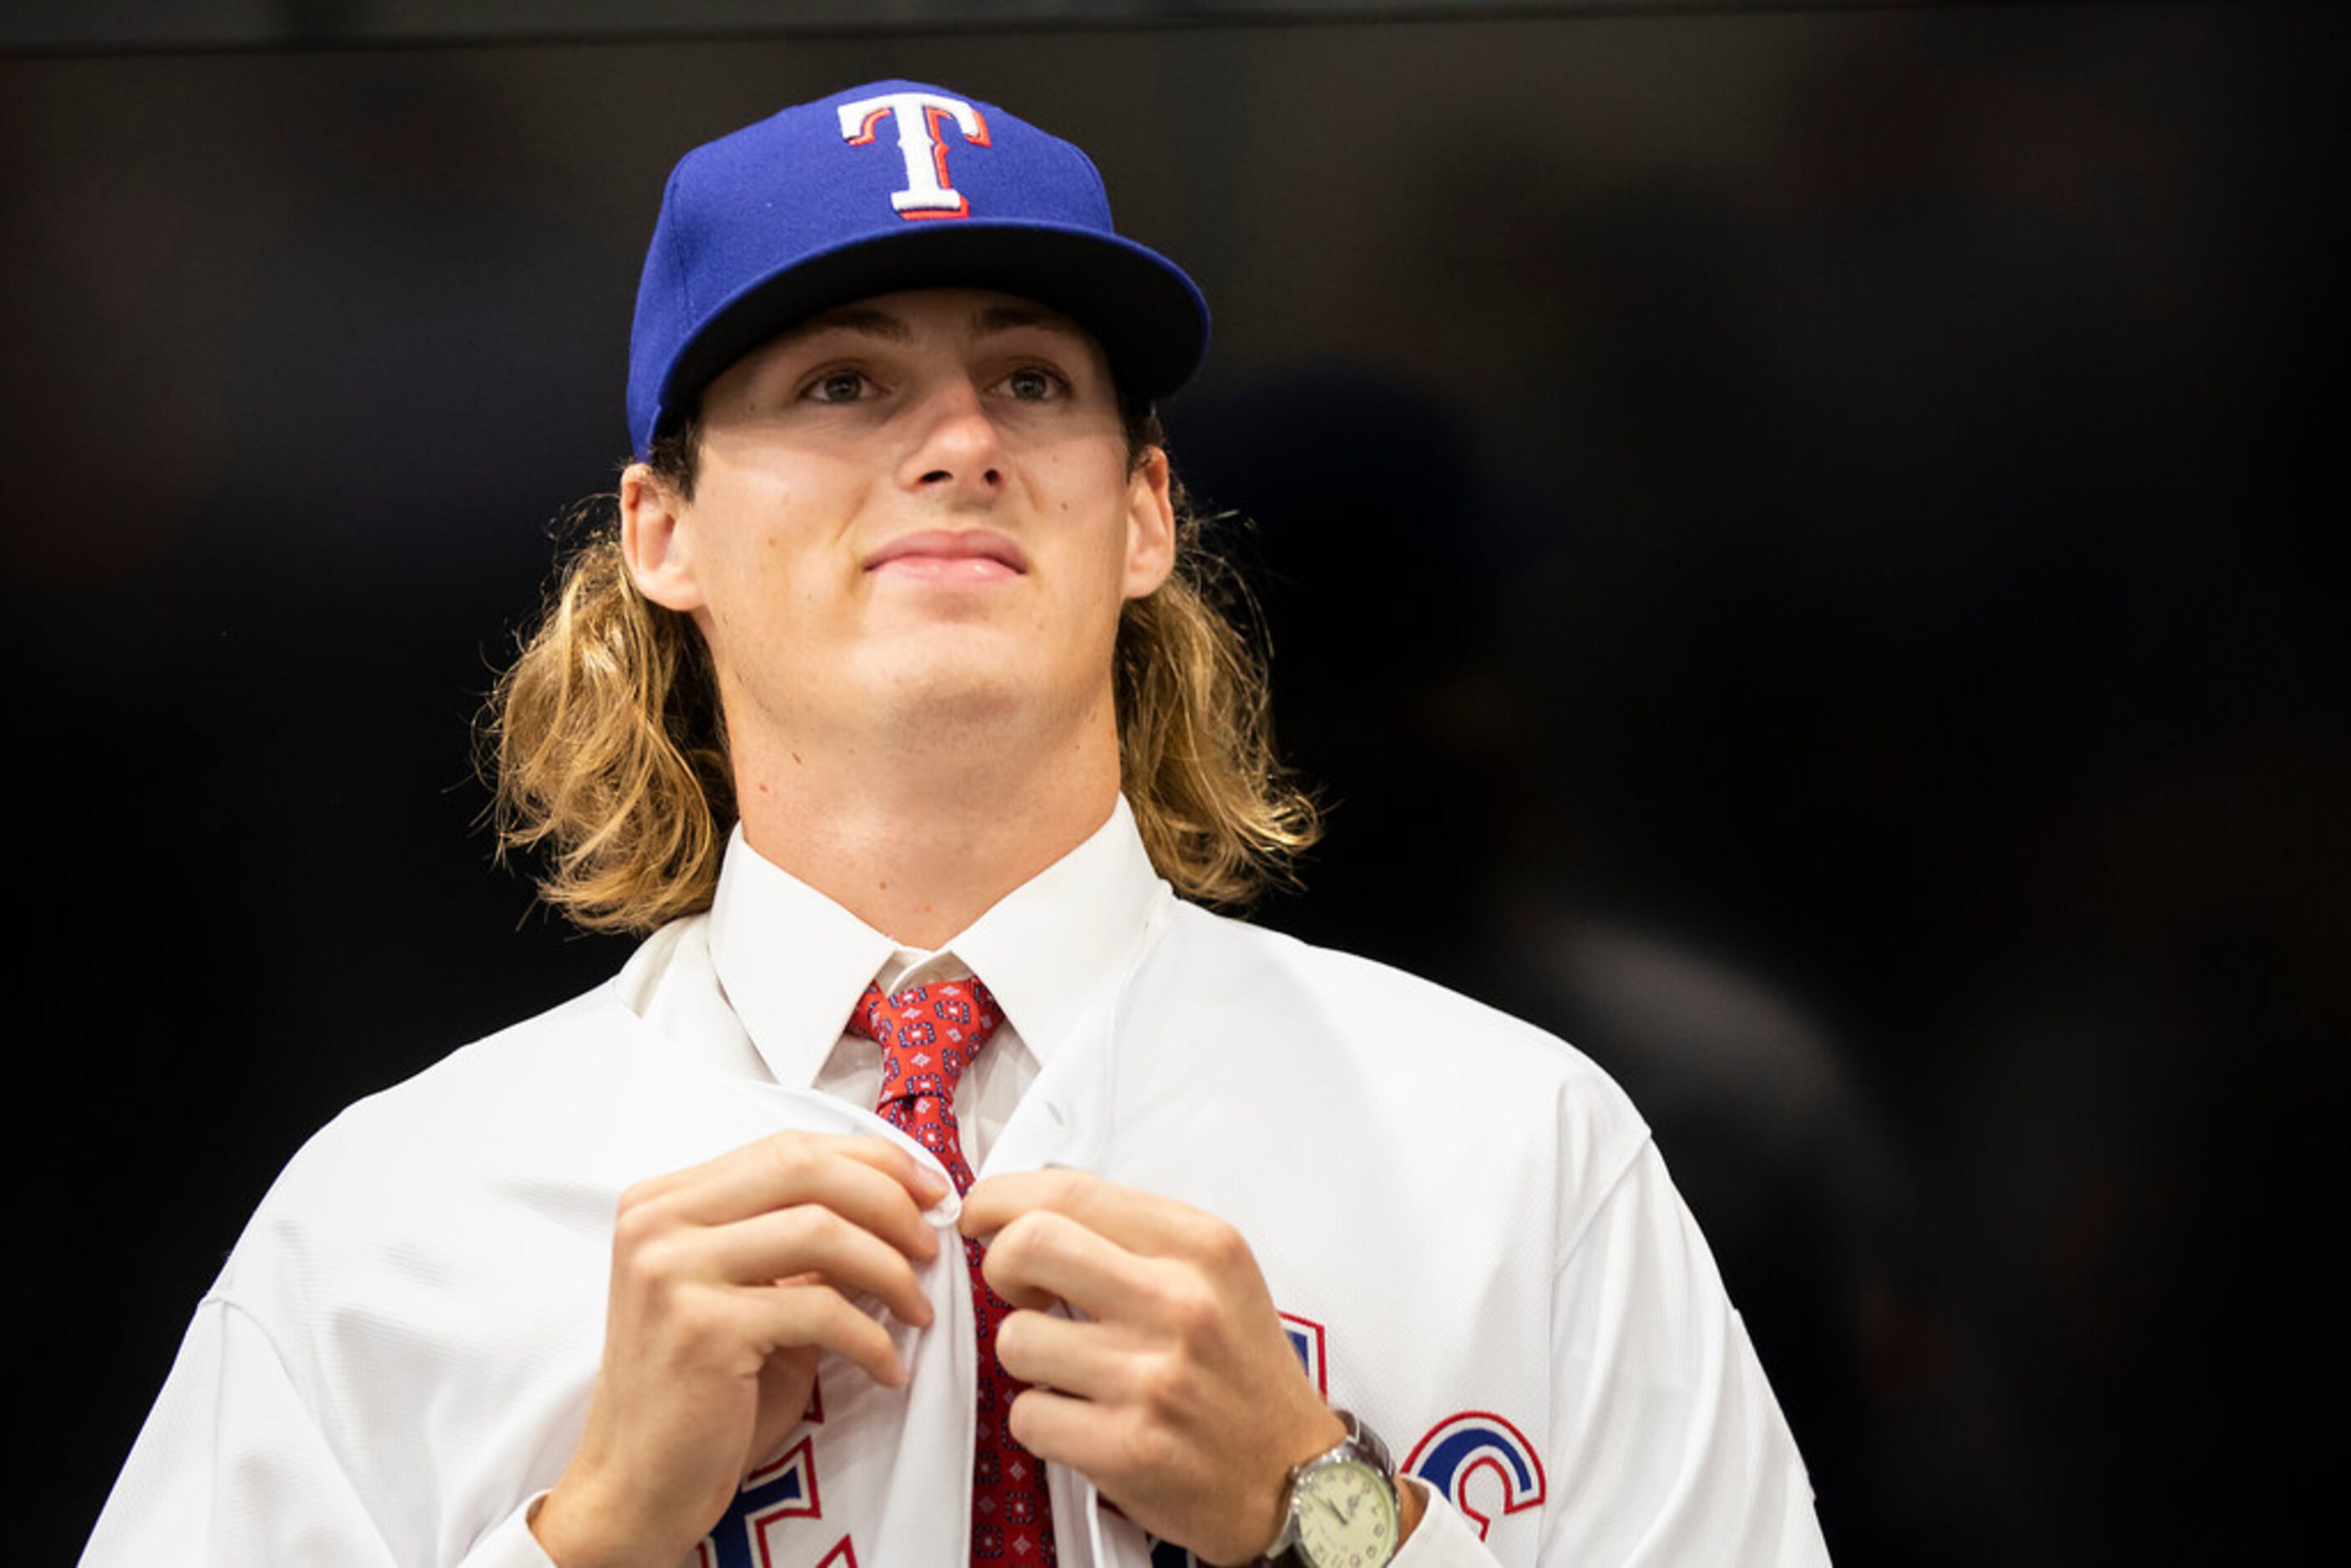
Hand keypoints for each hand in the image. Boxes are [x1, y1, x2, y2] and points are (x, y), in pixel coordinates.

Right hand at [532, 1133, 948, 1567]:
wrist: (638, 1486)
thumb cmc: (703, 1394)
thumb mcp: (751, 1297)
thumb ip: (801, 1245)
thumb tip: (903, 1208)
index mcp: (664, 1201)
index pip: (788, 1148)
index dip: (872, 1161)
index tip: (927, 1190)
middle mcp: (657, 1223)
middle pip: (805, 1170)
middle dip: (889, 1201)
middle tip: (931, 1244)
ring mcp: (672, 1271)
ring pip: (821, 1231)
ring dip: (890, 1270)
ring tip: (917, 1309)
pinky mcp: (701, 1327)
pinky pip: (820, 1310)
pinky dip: (872, 1338)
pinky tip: (890, 1368)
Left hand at [960, 1170, 1345, 1565]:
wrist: (1290, 1477)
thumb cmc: (1240, 1371)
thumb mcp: (1215, 1275)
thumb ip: (1132, 1235)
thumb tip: (1027, 1207)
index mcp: (1201, 1246)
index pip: (1069, 1191)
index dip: (1001, 1198)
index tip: (983, 1215)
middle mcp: (1179, 1302)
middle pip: (1027, 1244)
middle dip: (1000, 1266)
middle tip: (1021, 1291)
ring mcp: (1152, 1378)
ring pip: (1015, 1338)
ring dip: (1027, 1356)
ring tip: (1070, 1368)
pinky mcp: (1127, 1447)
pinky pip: (1027, 1413)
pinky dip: (1041, 1419)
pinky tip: (1082, 1418)